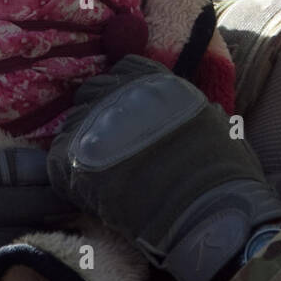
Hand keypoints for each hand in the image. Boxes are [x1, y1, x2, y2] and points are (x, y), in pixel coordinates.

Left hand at [47, 55, 280, 280]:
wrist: (207, 212)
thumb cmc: (222, 171)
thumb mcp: (214, 120)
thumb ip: (190, 106)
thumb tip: (187, 108)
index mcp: (154, 80)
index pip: (123, 69)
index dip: (125, 91)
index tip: (132, 112)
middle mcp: (119, 93)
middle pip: (92, 92)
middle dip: (100, 113)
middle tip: (114, 144)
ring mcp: (93, 124)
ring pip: (72, 124)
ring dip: (84, 142)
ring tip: (101, 170)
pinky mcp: (73, 159)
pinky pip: (57, 158)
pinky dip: (68, 173)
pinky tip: (88, 189)